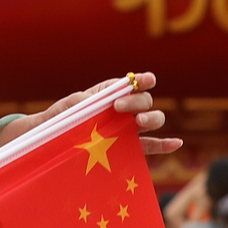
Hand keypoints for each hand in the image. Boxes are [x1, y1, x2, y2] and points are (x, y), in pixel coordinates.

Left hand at [22, 72, 181, 156]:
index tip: (146, 79)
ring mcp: (129, 129)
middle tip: (118, 107)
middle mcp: (123, 110)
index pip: (130, 84)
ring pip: (153, 119)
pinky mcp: (131, 148)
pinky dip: (165, 144)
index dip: (141, 80)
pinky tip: (176, 143)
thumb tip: (93, 100)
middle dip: (136, 101)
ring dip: (151, 118)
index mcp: (108, 94)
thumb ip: (79, 102)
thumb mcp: (65, 108)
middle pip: (144, 100)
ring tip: (138, 122)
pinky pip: (151, 146)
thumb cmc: (58, 121)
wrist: (51, 144)